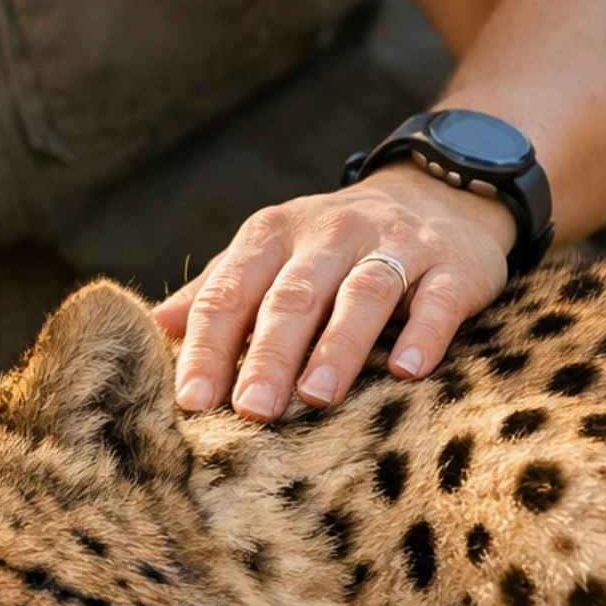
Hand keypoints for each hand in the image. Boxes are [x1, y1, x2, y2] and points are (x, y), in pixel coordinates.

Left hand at [153, 166, 516, 422]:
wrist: (436, 193)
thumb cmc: (334, 246)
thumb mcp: (272, 255)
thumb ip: (217, 291)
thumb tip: (152, 327)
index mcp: (274, 235)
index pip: (231, 291)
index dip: (207, 345)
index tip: (191, 400)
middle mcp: (331, 233)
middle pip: (293, 296)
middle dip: (268, 355)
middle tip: (249, 411)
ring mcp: (394, 246)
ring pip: (361, 295)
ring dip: (337, 348)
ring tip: (316, 400)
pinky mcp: (452, 266)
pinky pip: (436, 299)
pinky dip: (423, 334)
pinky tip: (407, 371)